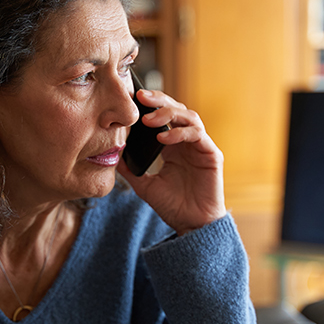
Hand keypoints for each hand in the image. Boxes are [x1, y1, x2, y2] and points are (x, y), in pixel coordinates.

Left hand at [117, 90, 226, 235]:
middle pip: (176, 109)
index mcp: (172, 145)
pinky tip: (164, 138)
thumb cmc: (172, 206)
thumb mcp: (144, 185)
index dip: (150, 105)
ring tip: (149, 119)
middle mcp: (187, 142)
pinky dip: (180, 132)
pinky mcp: (211, 155)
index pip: (163, 115)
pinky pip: (197, 135)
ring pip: (188, 116)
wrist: (191, 225)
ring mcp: (201, 146)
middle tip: (140, 97)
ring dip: (168, 113)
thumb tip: (112, 155)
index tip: (131, 98)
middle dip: (158, 101)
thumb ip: (130, 169)